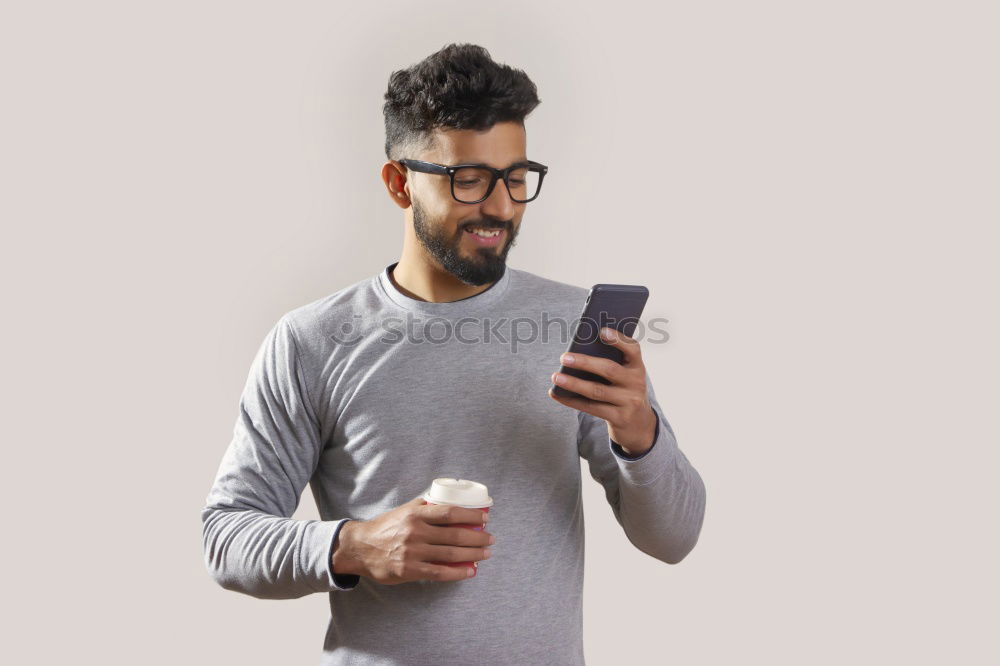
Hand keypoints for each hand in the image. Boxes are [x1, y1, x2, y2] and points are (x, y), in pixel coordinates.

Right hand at [332, 496, 493, 584]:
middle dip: (477, 537)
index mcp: (416, 515)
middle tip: (490, 538)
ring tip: (486, 553)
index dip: (470, 516)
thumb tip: (449, 502)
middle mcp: (415, 532)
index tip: (484, 518)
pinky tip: (471, 570)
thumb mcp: (403, 511)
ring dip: (473, 554)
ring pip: (450, 554)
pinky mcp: (410, 570)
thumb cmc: (385, 528)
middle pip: (454, 535)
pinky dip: (458, 572)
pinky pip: (439, 572)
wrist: (360, 548)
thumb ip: (424, 507)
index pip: (449, 513)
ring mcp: (413, 552)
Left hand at [548, 327, 657, 455]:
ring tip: (555, 376)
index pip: (633, 349)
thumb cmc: (623, 390)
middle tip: (564, 357)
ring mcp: (628, 402)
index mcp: (637, 367)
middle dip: (585, 362)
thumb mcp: (624, 375)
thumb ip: (610, 362)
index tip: (602, 331)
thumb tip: (577, 352)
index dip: (618, 339)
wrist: (639, 423)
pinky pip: (591, 408)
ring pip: (596, 391)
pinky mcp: (618, 418)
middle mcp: (636, 383)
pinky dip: (571, 400)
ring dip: (573, 383)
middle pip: (609, 369)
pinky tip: (557, 393)